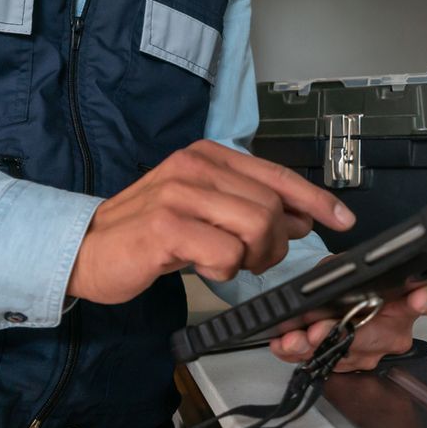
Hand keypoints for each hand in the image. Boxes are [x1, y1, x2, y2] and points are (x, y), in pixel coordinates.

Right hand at [67, 141, 354, 304]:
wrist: (84, 249)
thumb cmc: (144, 232)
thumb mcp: (201, 210)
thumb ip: (247, 208)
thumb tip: (301, 219)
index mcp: (206, 156)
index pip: (277, 175)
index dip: (316, 199)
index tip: (343, 218)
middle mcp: (194, 166)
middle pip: (272, 206)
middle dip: (276, 244)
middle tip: (255, 261)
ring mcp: (179, 194)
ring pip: (256, 228)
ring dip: (252, 258)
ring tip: (228, 264)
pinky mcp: (165, 228)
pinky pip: (226, 255)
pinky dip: (222, 271)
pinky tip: (199, 267)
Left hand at [270, 283, 426, 371]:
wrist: (332, 305)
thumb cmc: (346, 286)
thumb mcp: (344, 268)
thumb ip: (344, 270)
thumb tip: (331, 278)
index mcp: (402, 303)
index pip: (422, 300)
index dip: (422, 300)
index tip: (419, 298)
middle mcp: (391, 332)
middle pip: (374, 337)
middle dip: (344, 335)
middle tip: (319, 330)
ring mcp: (370, 353)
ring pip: (345, 355)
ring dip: (314, 347)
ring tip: (294, 339)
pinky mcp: (347, 366)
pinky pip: (323, 363)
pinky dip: (299, 354)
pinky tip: (285, 346)